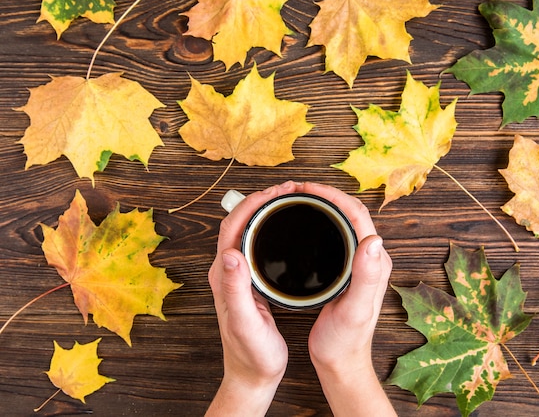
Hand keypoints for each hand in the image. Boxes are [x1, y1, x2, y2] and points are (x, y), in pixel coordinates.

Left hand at [206, 181, 303, 415]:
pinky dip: (268, 228)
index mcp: (223, 276)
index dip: (253, 203)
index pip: (232, 226)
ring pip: (246, 231)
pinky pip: (255, 244)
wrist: (252, 375)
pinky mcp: (248, 282)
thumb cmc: (252, 354)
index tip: (277, 191)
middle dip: (260, 200)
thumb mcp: (246, 324)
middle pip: (237, 222)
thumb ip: (235, 290)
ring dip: (264, 211)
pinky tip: (284, 228)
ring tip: (287, 200)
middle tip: (288, 189)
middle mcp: (226, 271)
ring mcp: (236, 276)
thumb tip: (230, 253)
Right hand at [301, 183, 395, 415]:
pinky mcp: (345, 271)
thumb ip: (367, 276)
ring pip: (341, 223)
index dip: (333, 195)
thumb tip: (375, 239)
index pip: (357, 214)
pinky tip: (302, 226)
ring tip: (297, 199)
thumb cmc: (346, 341)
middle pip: (350, 213)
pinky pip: (334, 237)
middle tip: (296, 189)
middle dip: (325, 194)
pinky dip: (319, 223)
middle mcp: (369, 259)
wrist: (341, 362)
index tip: (306, 187)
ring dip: (323, 206)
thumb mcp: (355, 310)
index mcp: (375, 262)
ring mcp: (357, 264)